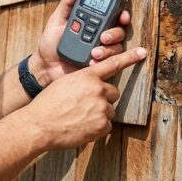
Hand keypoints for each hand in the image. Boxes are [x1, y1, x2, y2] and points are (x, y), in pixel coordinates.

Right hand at [21, 47, 146, 149]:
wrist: (40, 125)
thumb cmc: (48, 104)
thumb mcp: (64, 83)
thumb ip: (82, 81)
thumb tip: (93, 86)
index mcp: (87, 76)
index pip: (112, 64)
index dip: (128, 57)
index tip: (142, 52)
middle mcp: (97, 90)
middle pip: (113, 92)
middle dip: (103, 98)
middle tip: (86, 105)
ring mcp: (101, 108)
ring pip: (109, 110)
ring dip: (98, 114)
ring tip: (79, 117)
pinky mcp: (101, 125)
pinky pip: (106, 126)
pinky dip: (96, 128)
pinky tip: (81, 127)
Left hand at [30, 0, 131, 85]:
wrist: (45, 65)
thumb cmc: (51, 42)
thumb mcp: (56, 20)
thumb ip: (68, 3)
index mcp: (93, 23)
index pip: (112, 16)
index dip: (121, 14)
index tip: (121, 15)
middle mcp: (100, 36)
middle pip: (119, 31)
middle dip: (115, 33)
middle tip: (103, 36)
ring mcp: (100, 51)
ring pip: (116, 47)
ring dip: (107, 49)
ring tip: (94, 52)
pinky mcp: (98, 65)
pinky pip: (108, 63)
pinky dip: (102, 61)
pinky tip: (92, 61)